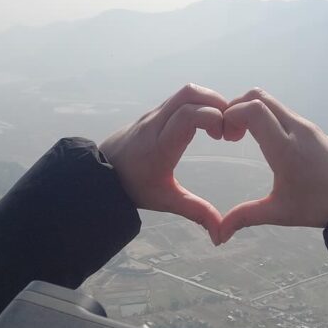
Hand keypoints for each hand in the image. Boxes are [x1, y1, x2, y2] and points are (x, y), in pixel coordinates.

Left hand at [100, 84, 226, 242]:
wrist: (99, 174)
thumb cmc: (132, 186)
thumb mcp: (166, 200)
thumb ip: (196, 212)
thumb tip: (220, 235)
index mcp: (161, 143)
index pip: (189, 114)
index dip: (213, 117)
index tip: (223, 137)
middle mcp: (156, 123)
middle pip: (190, 93)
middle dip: (217, 103)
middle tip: (228, 127)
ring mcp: (153, 114)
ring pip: (185, 92)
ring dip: (208, 101)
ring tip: (219, 125)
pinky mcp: (153, 113)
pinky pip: (179, 98)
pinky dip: (198, 103)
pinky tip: (204, 124)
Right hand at [217, 88, 327, 243]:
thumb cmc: (319, 206)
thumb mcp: (279, 212)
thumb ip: (246, 216)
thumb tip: (220, 234)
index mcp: (284, 146)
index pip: (254, 109)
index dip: (232, 114)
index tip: (224, 134)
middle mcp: (297, 129)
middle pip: (260, 97)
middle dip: (238, 107)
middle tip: (230, 133)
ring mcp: (308, 127)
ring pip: (274, 104)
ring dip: (254, 113)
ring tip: (246, 138)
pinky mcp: (316, 131)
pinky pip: (286, 113)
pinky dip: (269, 118)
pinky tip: (268, 144)